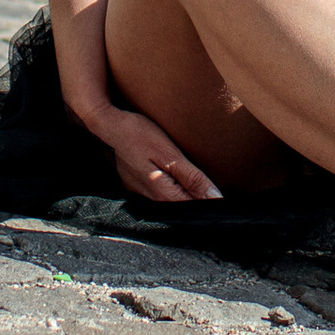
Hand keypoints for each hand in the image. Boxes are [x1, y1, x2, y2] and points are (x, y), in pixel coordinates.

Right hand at [76, 99, 220, 202]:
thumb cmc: (139, 134)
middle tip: (216, 197)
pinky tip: (178, 183)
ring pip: (169, 204)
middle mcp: (149, 199)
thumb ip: (192, 178)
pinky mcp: (134, 187)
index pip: (192, 209)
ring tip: (202, 191)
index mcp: (160, 193)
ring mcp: (139, 194)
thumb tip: (215, 198)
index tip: (225, 203)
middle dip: (198, 204)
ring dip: (185, 198)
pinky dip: (171, 192)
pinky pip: (158, 196)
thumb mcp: (169, 153)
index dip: (210, 206)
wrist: (108, 125)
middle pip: (180, 209)